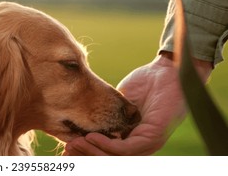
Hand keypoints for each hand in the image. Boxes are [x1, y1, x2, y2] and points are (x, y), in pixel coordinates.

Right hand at [63, 53, 211, 154]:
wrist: (166, 72)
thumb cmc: (144, 84)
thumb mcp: (116, 102)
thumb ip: (103, 114)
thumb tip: (80, 124)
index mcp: (129, 138)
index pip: (105, 152)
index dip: (85, 152)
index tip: (65, 147)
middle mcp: (138, 145)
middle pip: (108, 159)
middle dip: (85, 156)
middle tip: (66, 151)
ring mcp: (147, 144)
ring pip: (115, 158)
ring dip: (92, 152)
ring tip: (74, 144)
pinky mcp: (153, 138)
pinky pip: (126, 148)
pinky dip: (107, 145)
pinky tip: (92, 137)